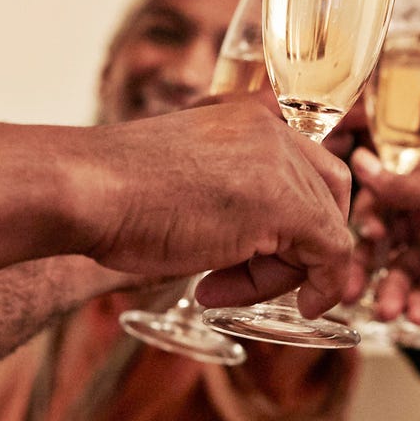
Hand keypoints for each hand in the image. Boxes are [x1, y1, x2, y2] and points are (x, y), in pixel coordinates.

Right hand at [77, 97, 356, 316]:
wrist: (87, 190)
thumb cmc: (113, 195)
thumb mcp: (184, 180)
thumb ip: (227, 194)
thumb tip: (254, 240)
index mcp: (247, 116)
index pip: (304, 167)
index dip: (294, 219)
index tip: (260, 256)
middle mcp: (272, 129)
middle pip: (324, 194)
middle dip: (299, 246)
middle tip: (246, 280)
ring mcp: (281, 163)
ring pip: (325, 229)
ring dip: (284, 274)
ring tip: (221, 290)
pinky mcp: (283, 204)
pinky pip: (332, 251)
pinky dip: (324, 285)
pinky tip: (291, 305)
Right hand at [348, 149, 419, 322]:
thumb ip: (400, 185)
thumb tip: (359, 159)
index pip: (382, 200)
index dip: (368, 220)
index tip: (367, 236)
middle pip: (385, 241)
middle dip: (368, 267)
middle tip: (352, 292)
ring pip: (403, 272)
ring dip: (392, 292)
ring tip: (389, 312)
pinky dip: (418, 305)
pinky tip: (417, 315)